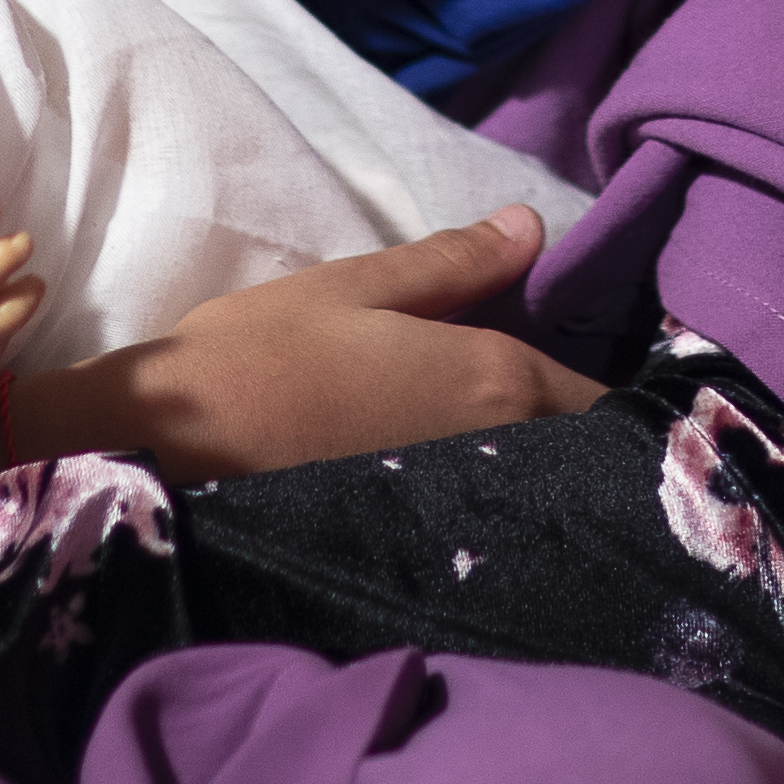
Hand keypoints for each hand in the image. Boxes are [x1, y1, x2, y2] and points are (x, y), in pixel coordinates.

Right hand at [5, 204, 602, 483]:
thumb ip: (452, 264)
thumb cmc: (255, 358)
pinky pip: (494, 524)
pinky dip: (501, 510)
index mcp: (498, 381)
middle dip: (589, 440)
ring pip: (540, 492)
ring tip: (518, 450)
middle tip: (566, 413)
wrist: (160, 457)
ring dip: (546, 475)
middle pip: (583, 454)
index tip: (614, 380)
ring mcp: (465, 514)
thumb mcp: (351, 288)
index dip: (622, 390)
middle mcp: (502, 457)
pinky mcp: (425, 555)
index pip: (607, 397)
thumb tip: (533, 228)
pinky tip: (469, 493)